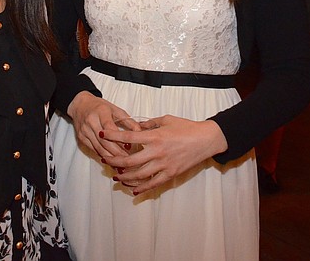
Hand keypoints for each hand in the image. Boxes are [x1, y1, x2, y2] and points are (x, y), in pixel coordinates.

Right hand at [66, 91, 130, 158]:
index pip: (109, 128)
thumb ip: (128, 121)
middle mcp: (91, 122)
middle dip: (117, 152)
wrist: (80, 105)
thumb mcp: (115, 109)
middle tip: (128, 160)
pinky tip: (111, 161)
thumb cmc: (99, 107)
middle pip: (104, 141)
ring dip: (110, 158)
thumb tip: (139, 131)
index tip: (129, 146)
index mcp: (101, 112)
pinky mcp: (81, 138)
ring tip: (121, 164)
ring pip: (98, 148)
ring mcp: (84, 131)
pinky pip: (94, 149)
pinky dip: (103, 156)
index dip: (119, 139)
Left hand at [102, 115, 227, 193]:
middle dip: (114, 161)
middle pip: (129, 160)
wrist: (206, 139)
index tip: (103, 134)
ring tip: (116, 176)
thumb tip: (135, 126)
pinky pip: (153, 184)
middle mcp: (157, 152)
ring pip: (139, 175)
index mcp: (155, 136)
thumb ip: (149, 123)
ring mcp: (164, 165)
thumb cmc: (187, 127)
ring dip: (125, 176)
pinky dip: (142, 188)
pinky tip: (133, 189)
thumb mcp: (166, 119)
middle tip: (105, 159)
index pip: (128, 137)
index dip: (113, 136)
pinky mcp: (171, 174)